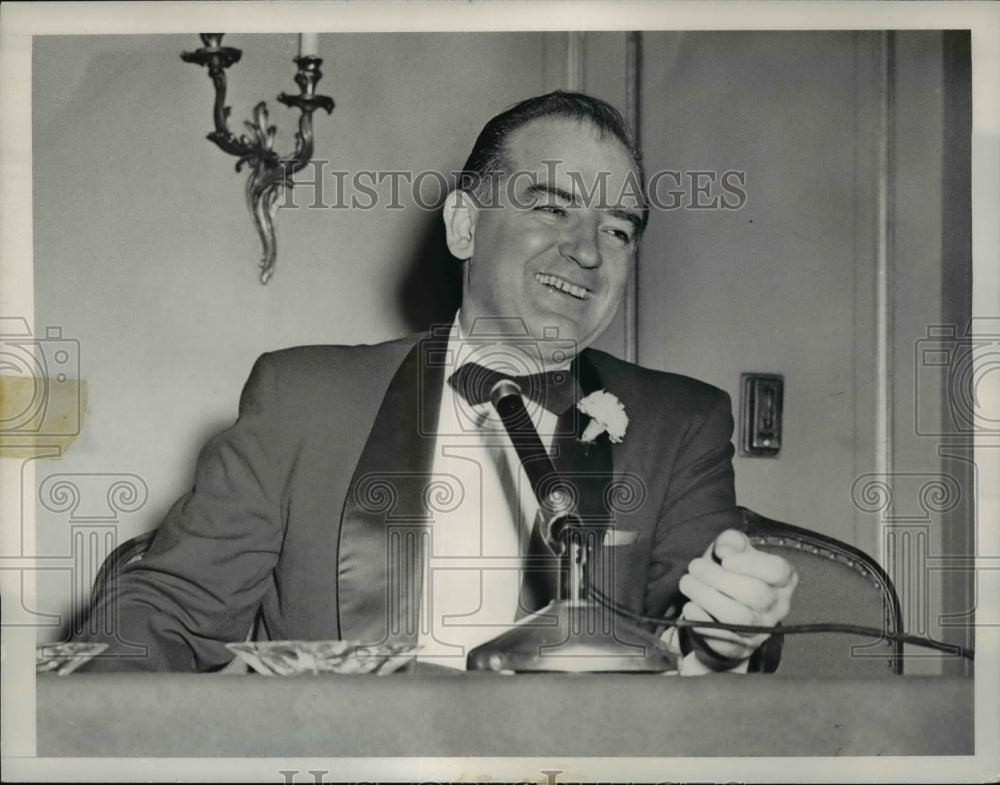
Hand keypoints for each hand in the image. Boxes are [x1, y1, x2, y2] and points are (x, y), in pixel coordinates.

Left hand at [677, 529, 797, 662]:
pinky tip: (690, 606)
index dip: (750, 564)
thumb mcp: (735, 550)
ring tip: (687, 582)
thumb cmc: (732, 573)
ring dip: (706, 596)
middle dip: (718, 578)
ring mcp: (760, 631)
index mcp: (783, 580)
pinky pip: (722, 638)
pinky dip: (702, 620)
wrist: (724, 613)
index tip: (725, 559)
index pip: (778, 572)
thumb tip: (724, 550)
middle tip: (694, 566)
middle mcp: (778, 607)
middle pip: (755, 595)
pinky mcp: (739, 648)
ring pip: (738, 617)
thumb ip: (732, 541)